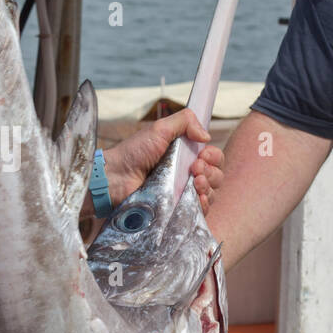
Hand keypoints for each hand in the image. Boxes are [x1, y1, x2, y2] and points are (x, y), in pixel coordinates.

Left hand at [103, 108, 223, 213]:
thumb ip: (184, 122)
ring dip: (208, 185)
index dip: (213, 156)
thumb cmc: (133, 152)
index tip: (202, 154)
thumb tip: (206, 135)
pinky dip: (204, 203)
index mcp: (184, 155)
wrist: (116, 177)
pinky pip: (200, 211)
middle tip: (194, 167)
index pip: (213, 157)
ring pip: (211, 193)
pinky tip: (198, 197)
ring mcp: (181, 193)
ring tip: (195, 181)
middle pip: (216, 175)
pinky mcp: (176, 209)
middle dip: (211, 170)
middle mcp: (186, 174)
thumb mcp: (159, 129)